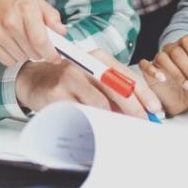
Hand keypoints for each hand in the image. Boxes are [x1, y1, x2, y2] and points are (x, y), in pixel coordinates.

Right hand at [0, 0, 65, 63]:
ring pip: (21, 58)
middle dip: (40, 51)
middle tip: (37, 42)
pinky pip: (7, 60)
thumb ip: (50, 15)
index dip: (51, 53)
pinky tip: (11, 43)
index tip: (56, 57)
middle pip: (32, 52)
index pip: (41, 41)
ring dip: (26, 54)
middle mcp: (10, 23)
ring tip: (22, 39)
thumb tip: (61, 32)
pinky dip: (13, 56)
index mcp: (25, 10)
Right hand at [16, 54, 158, 119]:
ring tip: (119, 130)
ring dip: (113, 120)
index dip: (144, 94)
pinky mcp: (57, 94)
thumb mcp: (91, 78)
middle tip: (143, 124)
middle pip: (118, 89)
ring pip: (101, 104)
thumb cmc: (68, 81)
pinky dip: (92, 124)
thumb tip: (140, 112)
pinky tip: (96, 129)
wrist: (32, 79)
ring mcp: (69, 78)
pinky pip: (82, 114)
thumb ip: (113, 90)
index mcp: (97, 57)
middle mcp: (84, 63)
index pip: (127, 76)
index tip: (155, 110)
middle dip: (135, 110)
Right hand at [139, 36, 187, 115]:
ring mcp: (159, 60)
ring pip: (162, 58)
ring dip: (176, 74)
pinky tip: (162, 79)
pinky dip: (153, 70)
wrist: (182, 106)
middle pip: (176, 51)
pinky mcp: (148, 71)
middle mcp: (172, 51)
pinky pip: (145, 65)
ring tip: (186, 86)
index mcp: (187, 48)